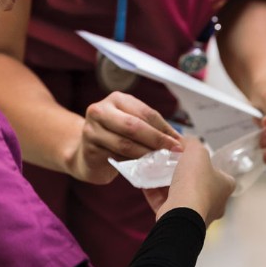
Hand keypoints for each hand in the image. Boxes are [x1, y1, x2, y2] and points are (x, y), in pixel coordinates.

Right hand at [67, 92, 183, 184]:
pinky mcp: (89, 149)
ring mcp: (91, 129)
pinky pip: (116, 157)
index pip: (145, 112)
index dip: (163, 128)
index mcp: (117, 99)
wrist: (87, 154)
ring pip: (125, 143)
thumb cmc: (115, 138)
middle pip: (134, 125)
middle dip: (156, 140)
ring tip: (161, 161)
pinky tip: (145, 167)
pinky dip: (133, 163)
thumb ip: (151, 127)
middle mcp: (101, 110)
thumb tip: (179, 139)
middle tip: (172, 151)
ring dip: (146, 154)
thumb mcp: (131, 125)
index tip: (178, 141)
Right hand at [152, 137, 233, 227]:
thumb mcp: (197, 151)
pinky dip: (155, 193)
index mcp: (225, 187)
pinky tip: (145, 181)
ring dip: (167, 183)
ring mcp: (197, 214)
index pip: (219, 172)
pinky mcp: (179, 221)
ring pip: (181, 195)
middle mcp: (215, 203)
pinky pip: (165, 204)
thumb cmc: (196, 182)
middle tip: (170, 162)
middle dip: (184, 174)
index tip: (190, 156)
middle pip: (198, 184)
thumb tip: (185, 141)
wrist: (182, 213)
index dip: (205, 163)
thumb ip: (192, 143)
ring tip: (155, 169)